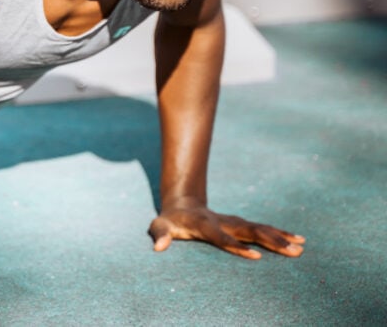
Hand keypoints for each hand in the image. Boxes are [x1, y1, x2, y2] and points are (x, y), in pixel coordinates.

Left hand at [149, 201, 305, 258]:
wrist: (181, 204)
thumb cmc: (169, 221)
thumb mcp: (158, 226)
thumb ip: (159, 235)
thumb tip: (159, 247)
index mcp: (204, 224)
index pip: (221, 237)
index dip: (236, 246)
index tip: (256, 256)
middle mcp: (223, 221)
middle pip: (248, 231)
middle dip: (271, 241)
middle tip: (292, 251)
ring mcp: (233, 221)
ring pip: (259, 229)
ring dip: (280, 238)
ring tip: (301, 247)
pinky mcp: (240, 224)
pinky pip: (262, 229)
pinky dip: (280, 233)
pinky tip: (298, 240)